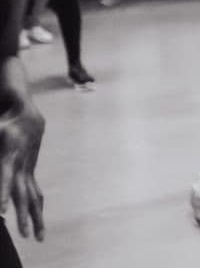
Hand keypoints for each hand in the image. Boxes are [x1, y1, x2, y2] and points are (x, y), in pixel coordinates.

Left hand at [0, 101, 45, 241]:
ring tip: (38, 238)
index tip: (2, 212)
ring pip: (35, 199)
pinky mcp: (30, 175)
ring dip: (36, 219)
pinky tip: (37, 229)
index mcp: (10, 157)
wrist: (29, 119)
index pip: (6, 179)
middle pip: (24, 195)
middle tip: (23, 234)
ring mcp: (29, 172)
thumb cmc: (6, 124)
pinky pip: (36, 197)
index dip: (3, 195)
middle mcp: (22, 169)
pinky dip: (37, 213)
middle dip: (24, 215)